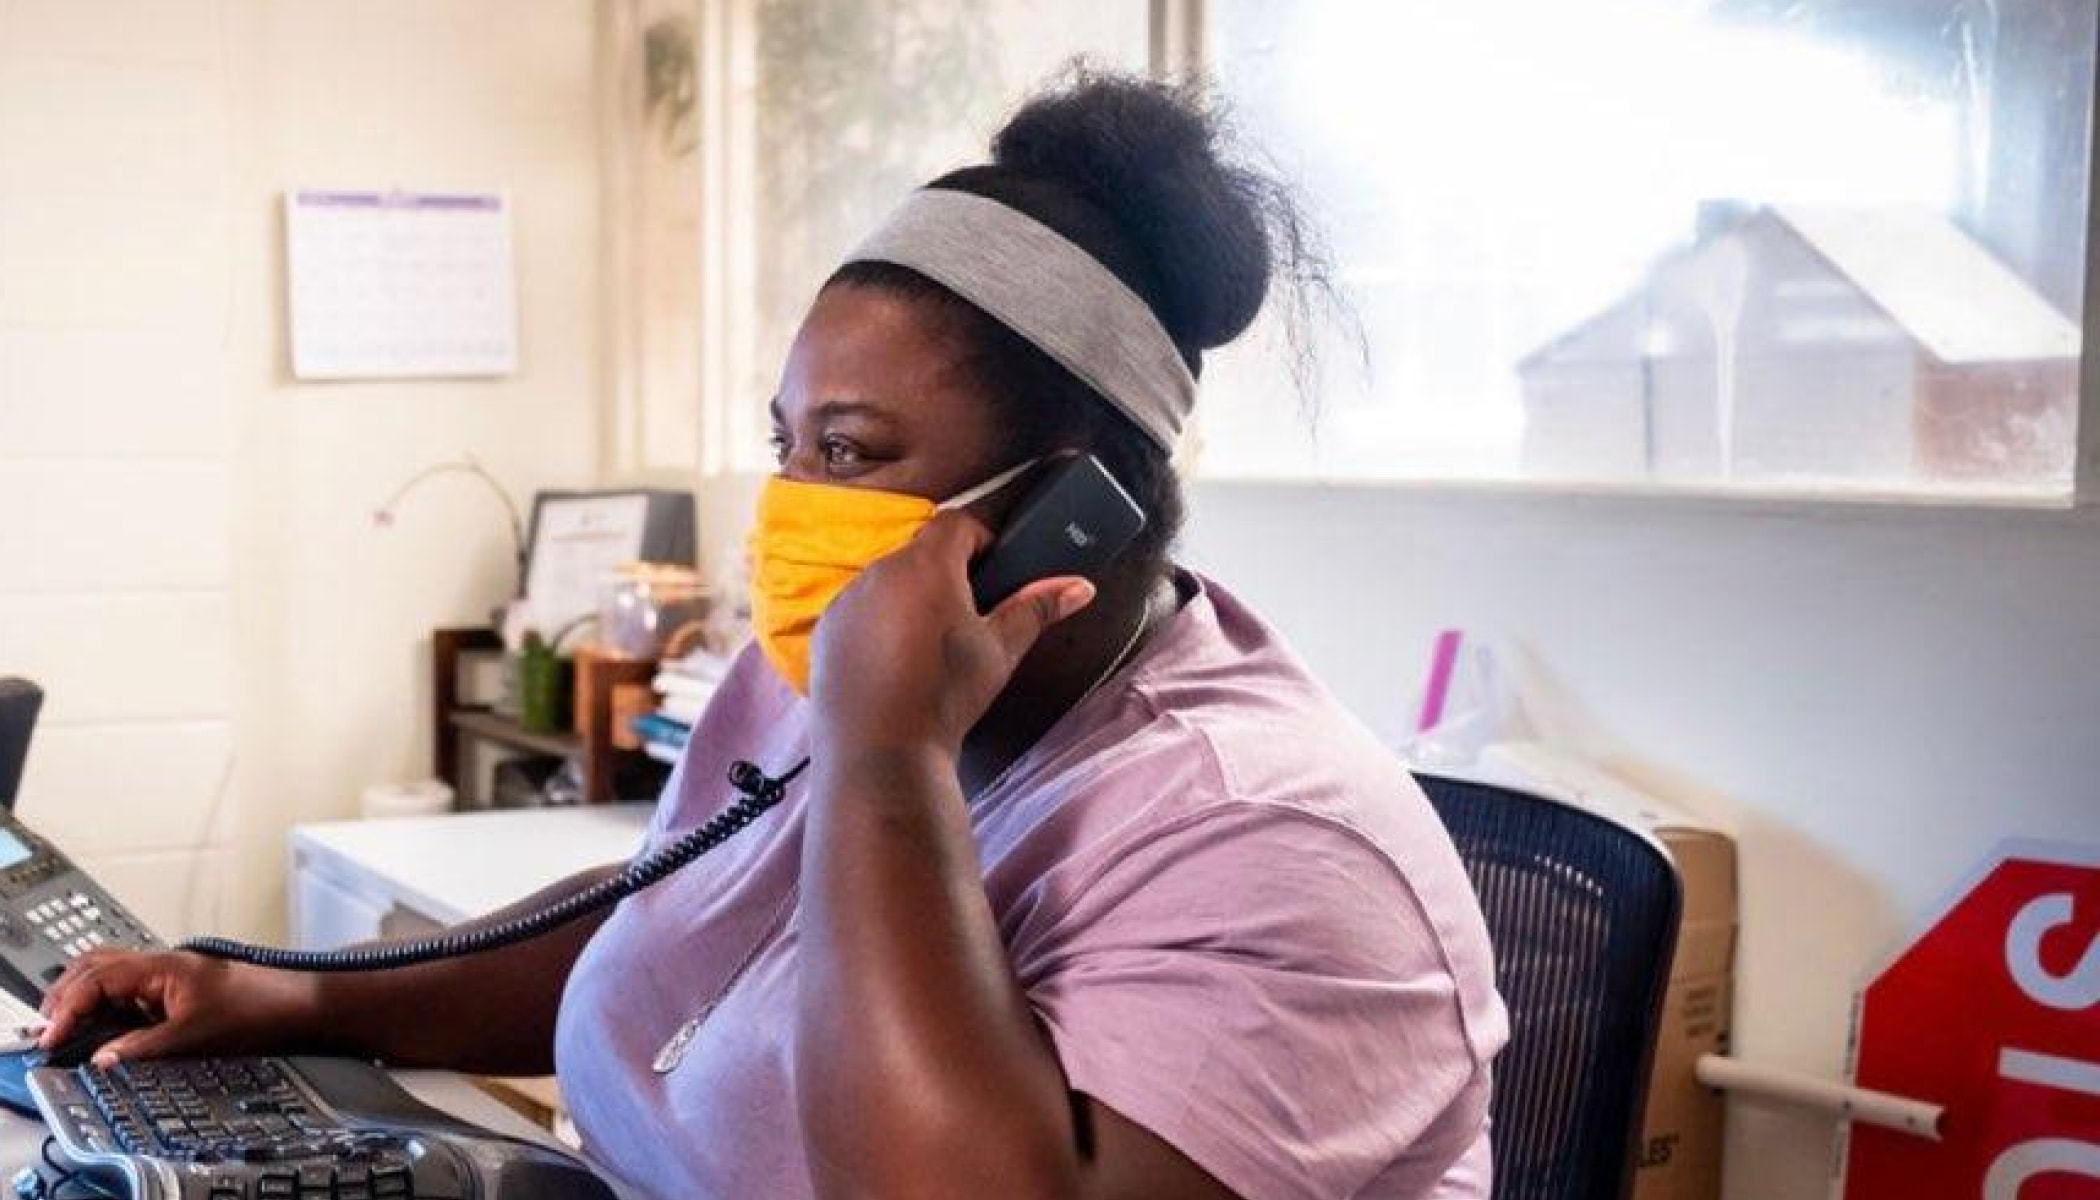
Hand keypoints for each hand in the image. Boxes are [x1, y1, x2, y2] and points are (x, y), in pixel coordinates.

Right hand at [39, 948, 320, 1065]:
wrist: (303, 1003)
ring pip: (111, 976)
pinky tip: (104, 1030)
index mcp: (162, 966)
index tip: (52, 1037)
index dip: (67, 1008)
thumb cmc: (261, 1008)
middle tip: (49, 1031)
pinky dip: (108, 1007)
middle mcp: (163, 964)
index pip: (96, 978)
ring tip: (68, 1030)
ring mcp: (170, 976)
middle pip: (95, 967)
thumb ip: (142, 1048)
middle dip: (66, 996)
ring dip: (85, 999)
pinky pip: (131, 991)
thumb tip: (101, 1059)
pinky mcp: (179, 991)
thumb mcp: (194, 1036)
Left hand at [808, 510, 1093, 758]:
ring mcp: (847, 600)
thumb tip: (1082, 587)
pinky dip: (876, 624)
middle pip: (920, 553)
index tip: (991, 572)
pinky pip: (858, 611)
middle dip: (945, 575)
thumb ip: (1036, 608)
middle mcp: (880, 571)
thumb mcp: (1000, 650)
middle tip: (966, 619)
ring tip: (928, 648)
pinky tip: (893, 664)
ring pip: (888, 582)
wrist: (882, 751)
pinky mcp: (827, 629)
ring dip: (909, 599)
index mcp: (926, 566)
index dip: (980, 540)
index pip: (956, 524)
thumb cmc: (946, 696)